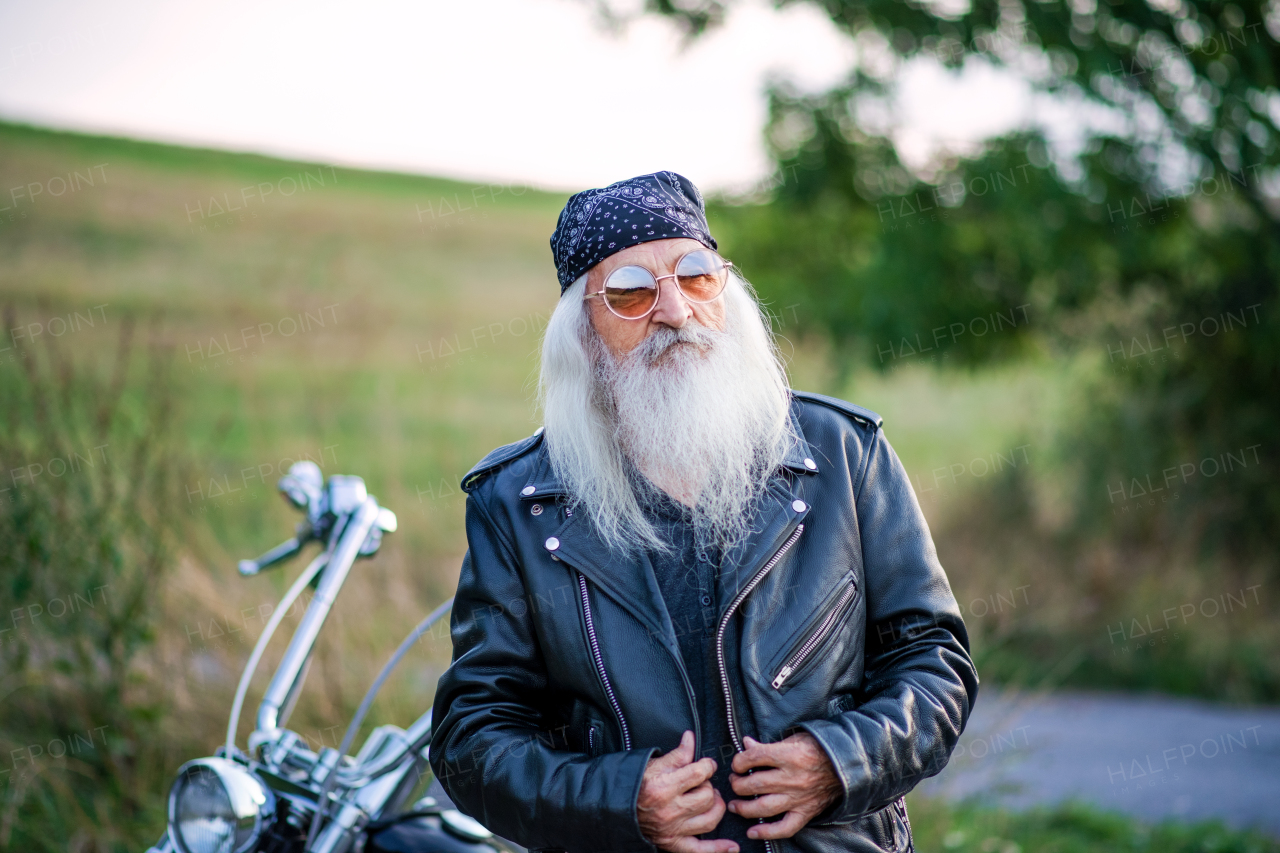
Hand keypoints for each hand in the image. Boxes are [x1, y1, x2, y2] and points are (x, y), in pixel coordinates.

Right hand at [637, 730, 739, 852]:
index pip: (699, 774)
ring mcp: (673, 829)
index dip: (707, 766)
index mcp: (664, 787)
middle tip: (702, 783)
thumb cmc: (634, 784)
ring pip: (710, 820)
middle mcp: (670, 810)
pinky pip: (700, 850)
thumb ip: (677, 754)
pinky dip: (717, 849)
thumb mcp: (653, 765)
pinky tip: (732, 846)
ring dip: (716, 808)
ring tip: (710, 800)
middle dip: (708, 787)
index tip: (706, 765)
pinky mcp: (673, 843)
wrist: (615, 808)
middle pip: (707, 797)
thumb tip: (691, 738)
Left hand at [726, 732, 841, 839]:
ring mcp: (798, 798)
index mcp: (788, 755)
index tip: (737, 764)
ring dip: (744, 808)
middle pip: (755, 784)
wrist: (846, 764)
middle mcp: (792, 778)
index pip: (754, 758)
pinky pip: (784, 828)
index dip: (739, 761)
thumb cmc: (818, 748)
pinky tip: (752, 831)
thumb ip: (768, 745)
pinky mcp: (805, 812)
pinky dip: (767, 832)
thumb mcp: (793, 740)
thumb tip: (745, 744)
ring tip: (735, 805)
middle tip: (735, 782)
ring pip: (764, 807)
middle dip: (738, 785)